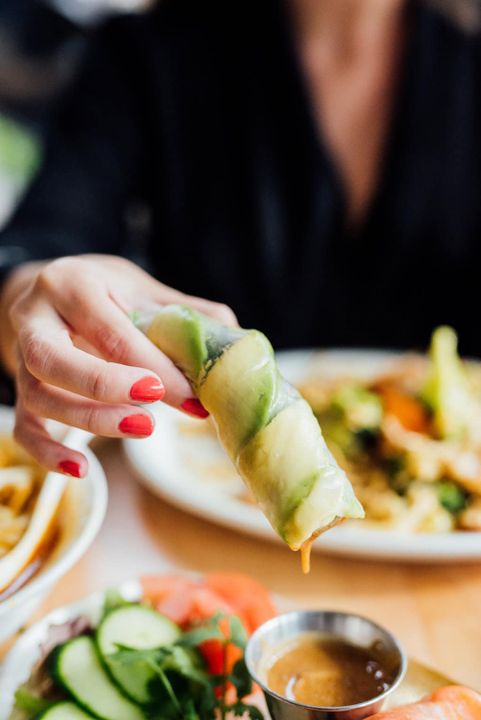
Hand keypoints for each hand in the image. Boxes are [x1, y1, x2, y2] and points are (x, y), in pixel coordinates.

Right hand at [0, 254, 235, 476]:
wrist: (51, 291)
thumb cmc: (103, 291)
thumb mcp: (140, 288)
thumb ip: (183, 312)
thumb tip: (234, 341)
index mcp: (73, 284)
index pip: (111, 331)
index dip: (153, 367)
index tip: (190, 396)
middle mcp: (36, 317)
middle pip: (54, 360)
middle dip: (105, 390)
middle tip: (153, 412)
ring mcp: (21, 355)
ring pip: (39, 396)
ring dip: (90, 420)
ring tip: (140, 428)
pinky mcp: (20, 389)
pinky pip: (24, 427)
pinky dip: (48, 452)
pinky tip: (82, 469)